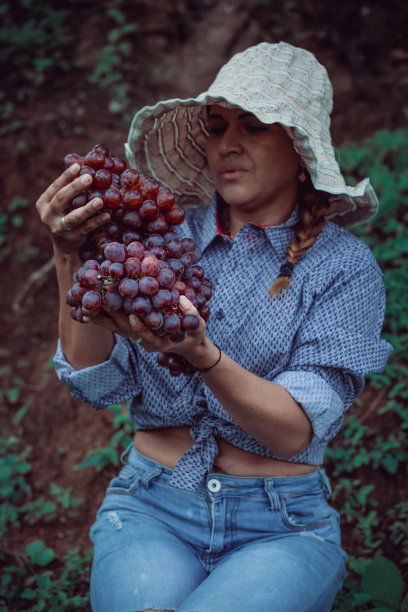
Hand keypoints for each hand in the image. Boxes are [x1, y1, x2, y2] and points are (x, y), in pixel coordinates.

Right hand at [36, 163, 110, 254]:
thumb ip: (68, 191)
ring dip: (87, 209)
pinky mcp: (71, 239)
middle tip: (89, 178)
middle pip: (61, 199)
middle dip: (75, 187)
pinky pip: (86, 228)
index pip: (55, 187)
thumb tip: (85, 167)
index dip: (66, 176)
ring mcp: (58, 229)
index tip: (78, 166)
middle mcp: (47, 216)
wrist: (65, 248)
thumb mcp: (61, 205)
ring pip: (74, 217)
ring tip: (100, 201)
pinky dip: (97, 221)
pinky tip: (107, 215)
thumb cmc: (65, 218)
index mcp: (43, 203)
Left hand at [88, 295, 208, 360]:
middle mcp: (144, 341)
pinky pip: (117, 324)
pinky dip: (105, 316)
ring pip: (117, 328)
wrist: (188, 346)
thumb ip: (192, 315)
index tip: (132, 316)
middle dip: (112, 318)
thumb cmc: (194, 336)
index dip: (139, 327)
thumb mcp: (198, 327)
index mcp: (160, 342)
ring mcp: (137, 337)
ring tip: (85, 307)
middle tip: (100, 303)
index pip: (146, 335)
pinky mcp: (133, 331)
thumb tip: (182, 298)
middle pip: (125, 330)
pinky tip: (91, 305)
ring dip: (102, 318)